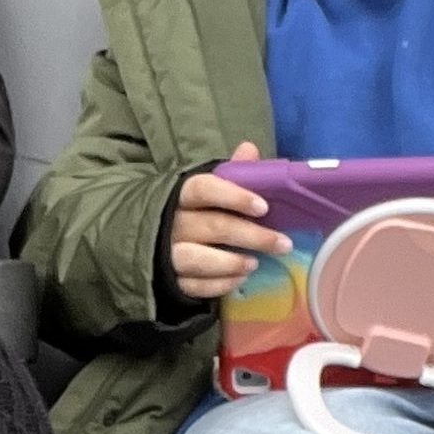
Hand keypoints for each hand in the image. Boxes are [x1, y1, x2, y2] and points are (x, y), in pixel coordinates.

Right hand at [167, 143, 287, 302]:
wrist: (149, 240)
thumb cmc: (189, 211)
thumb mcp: (205, 188)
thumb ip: (229, 172)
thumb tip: (249, 148)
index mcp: (181, 194)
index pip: (203, 188)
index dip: (233, 196)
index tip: (263, 207)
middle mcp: (172, 223)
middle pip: (213, 226)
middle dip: (251, 235)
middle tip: (283, 243)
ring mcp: (168, 253)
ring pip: (199, 259)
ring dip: (232, 262)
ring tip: (255, 263)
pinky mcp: (170, 280)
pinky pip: (194, 285)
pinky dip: (219, 284)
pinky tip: (240, 279)